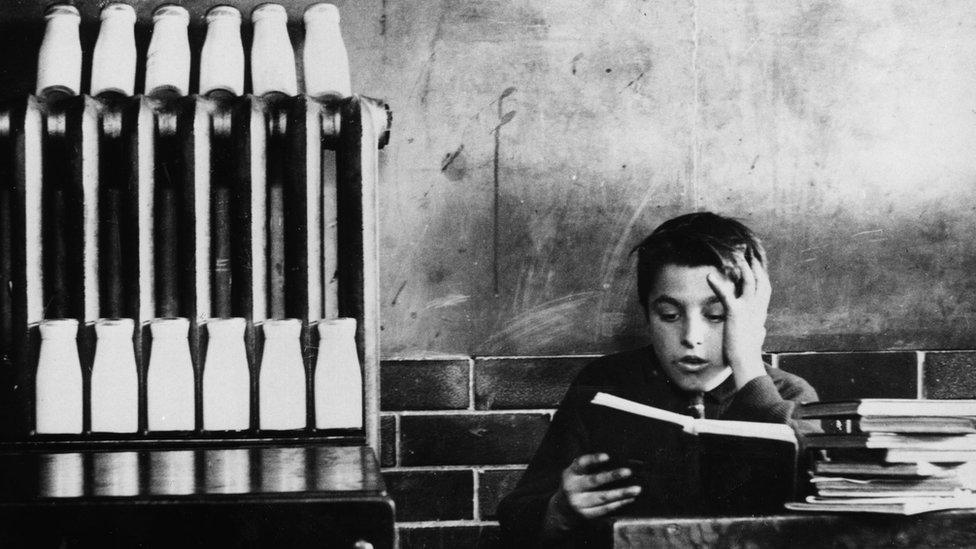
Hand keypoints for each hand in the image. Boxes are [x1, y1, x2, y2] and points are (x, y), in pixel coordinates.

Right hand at [555, 453, 640, 520]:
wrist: (561, 511)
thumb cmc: (574, 485)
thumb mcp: (575, 474)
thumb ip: (588, 467)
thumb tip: (616, 461)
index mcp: (570, 474)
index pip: (581, 464)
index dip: (593, 459)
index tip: (607, 456)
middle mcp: (572, 488)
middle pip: (594, 481)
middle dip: (612, 476)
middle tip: (628, 471)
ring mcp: (579, 503)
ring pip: (603, 497)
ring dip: (621, 493)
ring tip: (636, 489)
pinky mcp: (586, 515)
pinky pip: (605, 509)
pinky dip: (619, 503)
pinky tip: (630, 499)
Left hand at [706, 251, 769, 387]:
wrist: (746, 364)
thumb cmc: (748, 353)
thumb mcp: (756, 338)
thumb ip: (758, 330)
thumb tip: (761, 330)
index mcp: (760, 313)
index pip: (764, 288)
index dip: (761, 274)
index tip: (756, 263)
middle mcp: (758, 308)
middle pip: (760, 279)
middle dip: (755, 264)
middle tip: (748, 251)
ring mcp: (748, 310)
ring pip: (748, 281)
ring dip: (742, 266)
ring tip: (734, 255)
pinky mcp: (736, 313)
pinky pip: (727, 295)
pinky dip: (718, 284)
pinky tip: (709, 276)